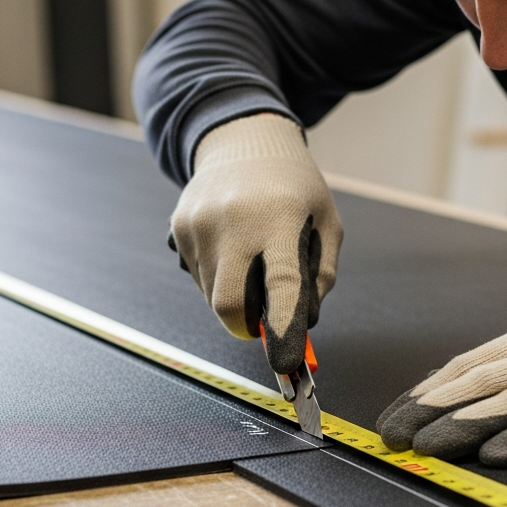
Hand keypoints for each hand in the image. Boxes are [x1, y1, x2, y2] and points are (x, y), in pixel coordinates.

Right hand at [169, 113, 342, 373]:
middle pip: (229, 303)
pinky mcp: (179, 227)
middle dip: (246, 325)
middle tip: (264, 320)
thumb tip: (300, 327)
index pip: (281, 285)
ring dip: (234, 295)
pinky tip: (231, 247)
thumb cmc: (294, 189)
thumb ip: (319, 278)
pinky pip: (198, 277)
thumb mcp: (327, 224)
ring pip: (212, 295)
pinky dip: (217, 278)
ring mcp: (200, 223)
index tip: (285, 364)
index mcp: (280, 217)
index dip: (282, 330)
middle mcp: (234, 220)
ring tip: (250, 258)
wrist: (243, 142)